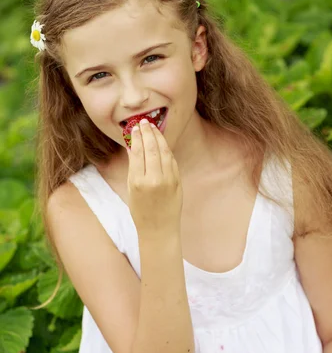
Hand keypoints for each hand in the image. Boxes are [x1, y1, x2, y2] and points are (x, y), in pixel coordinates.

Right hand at [126, 119, 182, 236]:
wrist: (159, 229)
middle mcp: (155, 179)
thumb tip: (133, 147)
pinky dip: (166, 150)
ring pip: (164, 152)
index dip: (137, 137)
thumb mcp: (131, 190)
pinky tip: (161, 143)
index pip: (138, 152)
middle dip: (148, 133)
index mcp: (139, 181)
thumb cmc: (141, 212)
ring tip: (153, 128)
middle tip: (144, 122)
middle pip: (152, 148)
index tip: (135, 127)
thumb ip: (134, 168)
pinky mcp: (178, 182)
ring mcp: (169, 180)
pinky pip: (172, 161)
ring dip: (159, 138)